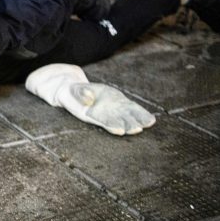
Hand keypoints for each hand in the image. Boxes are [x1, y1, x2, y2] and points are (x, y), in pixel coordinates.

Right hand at [25, 63, 155, 134]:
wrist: (73, 90)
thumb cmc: (71, 92)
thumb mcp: (72, 92)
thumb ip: (81, 95)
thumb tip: (89, 100)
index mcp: (89, 114)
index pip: (101, 121)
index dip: (110, 125)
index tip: (119, 131)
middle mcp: (103, 115)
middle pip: (116, 122)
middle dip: (127, 125)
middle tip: (137, 129)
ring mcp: (111, 110)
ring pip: (126, 117)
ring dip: (136, 121)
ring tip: (147, 124)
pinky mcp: (118, 103)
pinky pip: (130, 109)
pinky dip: (140, 114)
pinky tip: (150, 119)